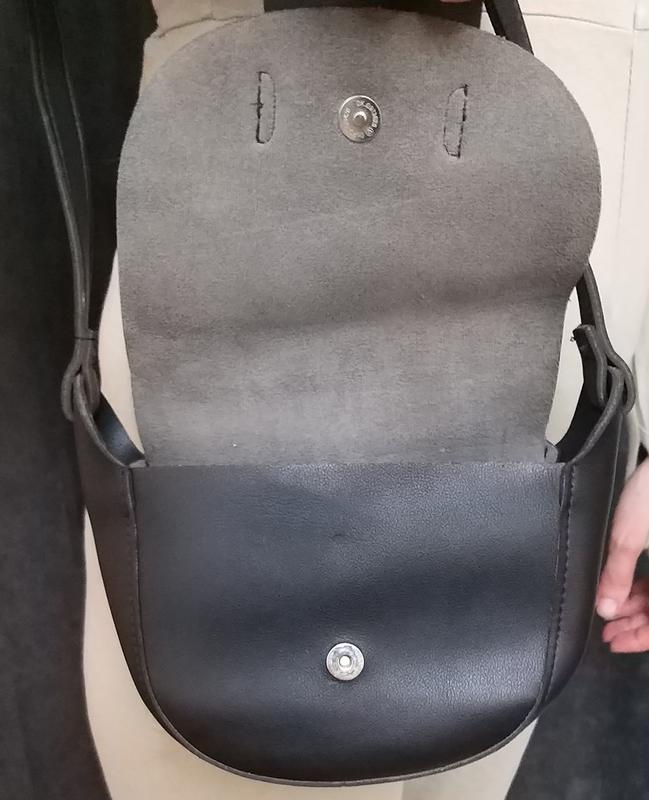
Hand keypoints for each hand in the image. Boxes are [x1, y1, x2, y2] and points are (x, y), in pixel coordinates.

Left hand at [597, 459, 648, 652]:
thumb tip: (606, 609)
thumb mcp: (628, 537)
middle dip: (635, 624)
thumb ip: (617, 575)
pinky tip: (621, 590)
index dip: (639, 639)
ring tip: (608, 611)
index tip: (613, 642)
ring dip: (637, 606)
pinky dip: (642, 588)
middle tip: (606, 629)